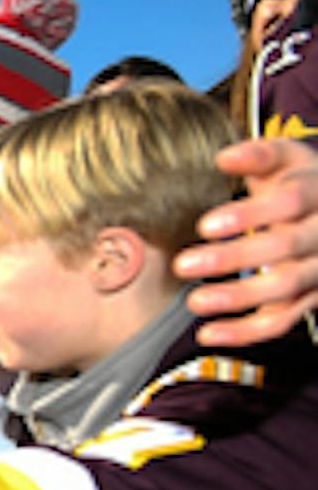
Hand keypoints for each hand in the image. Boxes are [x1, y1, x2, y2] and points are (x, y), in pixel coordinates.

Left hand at [176, 138, 317, 345]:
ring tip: (195, 302)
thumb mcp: (286, 159)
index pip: (291, 202)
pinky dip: (247, 332)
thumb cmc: (299, 180)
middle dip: (235, 258)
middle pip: (284, 248)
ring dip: (239, 298)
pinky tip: (209, 333)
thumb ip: (258, 155)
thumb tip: (225, 157)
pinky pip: (282, 320)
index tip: (206, 224)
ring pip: (285, 288)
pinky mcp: (310, 298)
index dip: (251, 215)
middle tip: (184, 264)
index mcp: (316, 194)